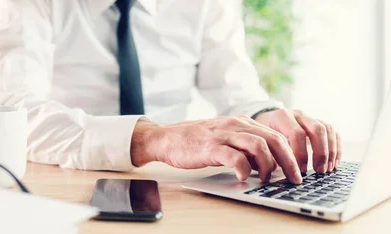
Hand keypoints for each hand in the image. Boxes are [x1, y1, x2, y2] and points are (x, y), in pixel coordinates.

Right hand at [130, 116, 302, 183]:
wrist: (167, 138)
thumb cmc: (195, 142)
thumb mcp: (225, 138)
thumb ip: (245, 146)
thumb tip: (268, 164)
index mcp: (242, 122)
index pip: (277, 135)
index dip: (291, 154)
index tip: (297, 171)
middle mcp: (236, 125)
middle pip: (274, 139)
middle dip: (289, 161)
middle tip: (294, 179)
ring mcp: (223, 135)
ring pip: (259, 146)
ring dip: (269, 166)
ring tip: (267, 180)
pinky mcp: (210, 147)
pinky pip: (235, 157)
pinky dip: (244, 169)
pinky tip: (243, 178)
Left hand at [254, 109, 341, 173]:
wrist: (264, 120)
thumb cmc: (262, 135)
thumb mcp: (261, 141)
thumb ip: (269, 152)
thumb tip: (280, 171)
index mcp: (281, 117)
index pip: (296, 134)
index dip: (300, 154)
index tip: (300, 171)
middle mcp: (297, 115)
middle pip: (317, 129)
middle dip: (320, 153)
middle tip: (318, 171)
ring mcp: (309, 117)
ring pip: (327, 129)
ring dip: (330, 151)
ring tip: (328, 169)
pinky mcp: (317, 123)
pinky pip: (332, 132)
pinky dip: (336, 147)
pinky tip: (334, 162)